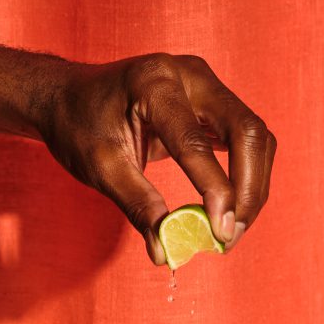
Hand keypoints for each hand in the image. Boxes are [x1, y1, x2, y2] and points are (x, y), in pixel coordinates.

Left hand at [41, 54, 276, 262]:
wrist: (68, 95)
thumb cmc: (78, 125)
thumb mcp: (101, 168)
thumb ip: (137, 205)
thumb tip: (165, 249)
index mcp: (154, 83)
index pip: (196, 141)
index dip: (215, 190)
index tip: (219, 233)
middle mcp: (190, 74)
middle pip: (247, 131)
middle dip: (248, 190)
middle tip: (231, 236)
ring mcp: (205, 84)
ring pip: (255, 136)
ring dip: (251, 187)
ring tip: (230, 229)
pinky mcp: (211, 101)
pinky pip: (244, 138)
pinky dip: (245, 175)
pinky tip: (229, 208)